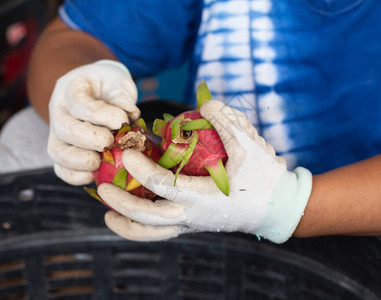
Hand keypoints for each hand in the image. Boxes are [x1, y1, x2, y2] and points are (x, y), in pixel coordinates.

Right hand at [47, 60, 139, 184]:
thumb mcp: (117, 82)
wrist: (99, 90)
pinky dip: (74, 176)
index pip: (78, 102)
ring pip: (57, 151)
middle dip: (89, 138)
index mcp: (72, 89)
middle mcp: (59, 111)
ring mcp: (57, 133)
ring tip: (99, 163)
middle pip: (64, 128)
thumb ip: (122, 97)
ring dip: (79, 161)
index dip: (100, 114)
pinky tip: (92, 176)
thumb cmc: (109, 86)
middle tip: (110, 142)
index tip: (121, 120)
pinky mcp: (63, 151)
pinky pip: (60, 168)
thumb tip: (130, 115)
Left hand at [99, 100, 311, 242]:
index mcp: (204, 198)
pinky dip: (143, 228)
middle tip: (101, 188)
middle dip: (121, 204)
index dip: (140, 168)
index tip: (126, 153)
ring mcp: (193, 224)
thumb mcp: (250, 145)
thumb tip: (204, 104)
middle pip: (148, 219)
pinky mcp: (196, 225)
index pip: (162, 185)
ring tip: (107, 217)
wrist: (279, 208)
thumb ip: (227, 121)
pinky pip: (163, 232)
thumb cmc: (265, 178)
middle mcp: (194, 216)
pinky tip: (132, 217)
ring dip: (128, 226)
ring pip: (153, 234)